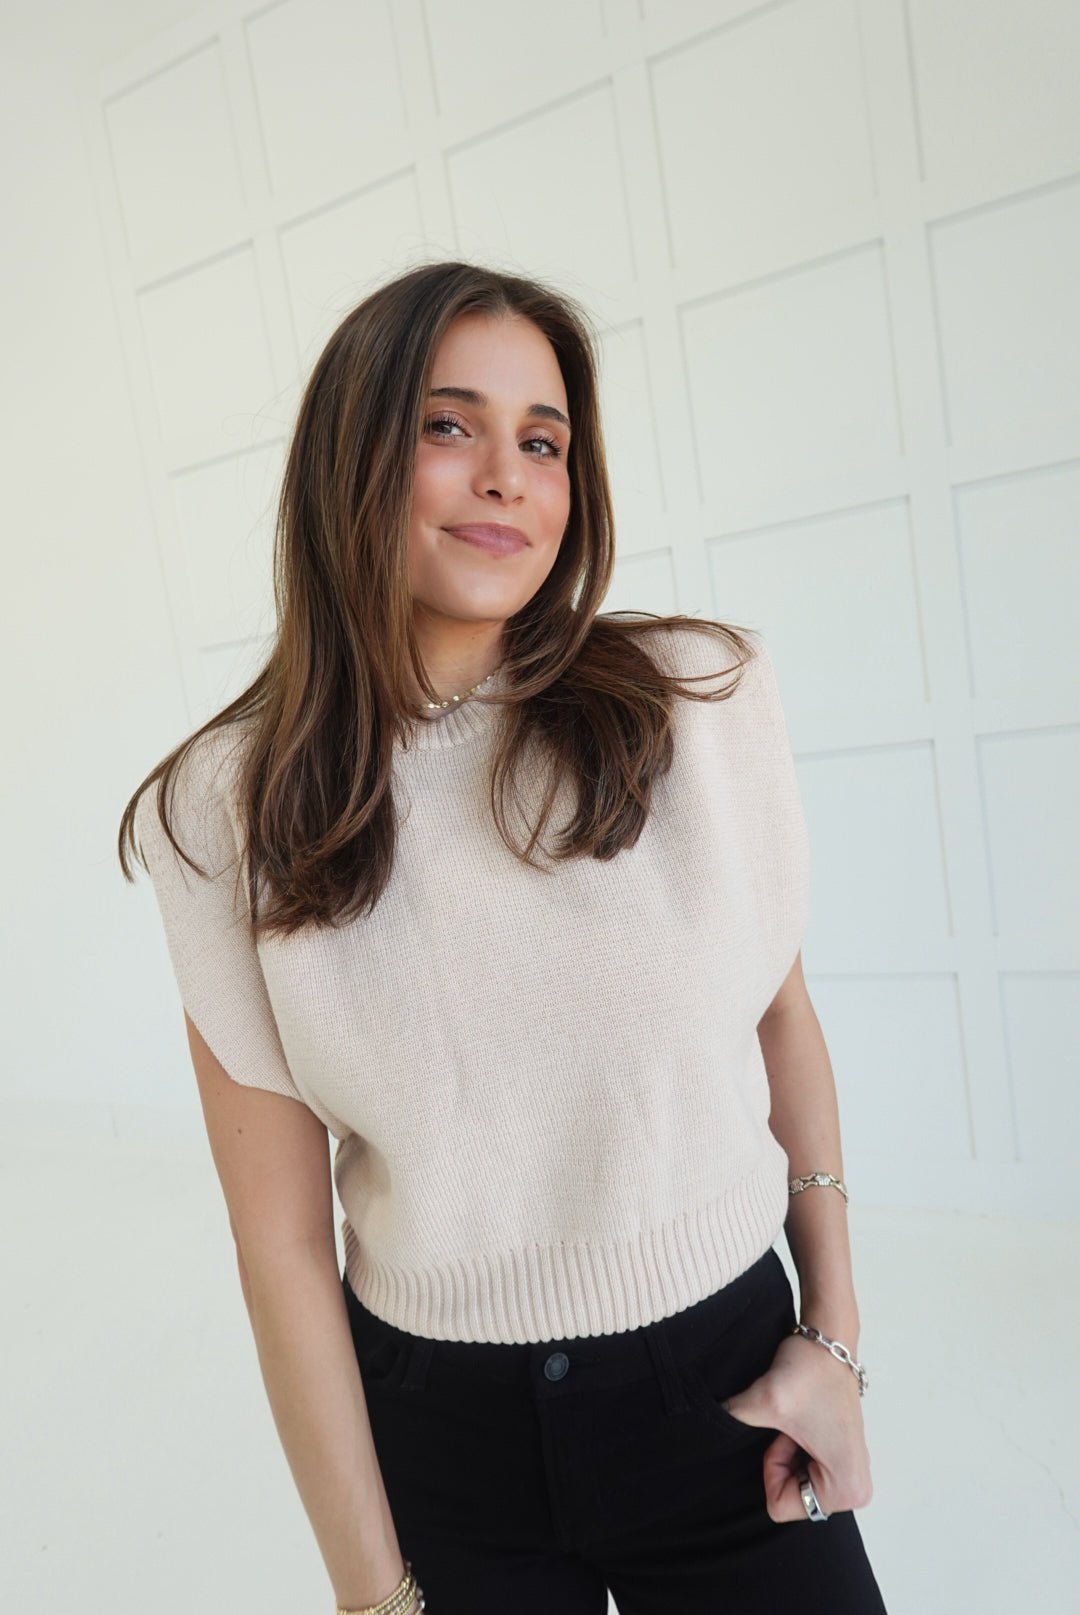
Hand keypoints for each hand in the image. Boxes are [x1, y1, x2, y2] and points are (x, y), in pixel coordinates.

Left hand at [719, 1331, 873, 1521]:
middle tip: (791, 1425)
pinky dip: (793, 1448)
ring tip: (796, 1420)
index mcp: (848, 1489)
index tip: (786, 1432)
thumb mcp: (765, 1400)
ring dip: (786, 1452)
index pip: (781, 1506)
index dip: (772, 1467)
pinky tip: (801, 1421)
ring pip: (792, 1484)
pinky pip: (801, 1471)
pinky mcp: (841, 1460)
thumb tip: (697, 1423)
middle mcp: (856, 1490)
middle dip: (780, 1461)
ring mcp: (850, 1475)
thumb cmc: (809, 1370)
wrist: (829, 1341)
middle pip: (789, 1499)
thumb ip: (731, 1418)